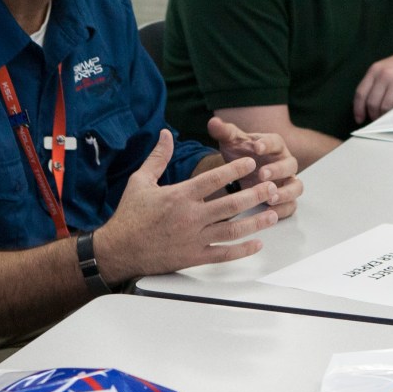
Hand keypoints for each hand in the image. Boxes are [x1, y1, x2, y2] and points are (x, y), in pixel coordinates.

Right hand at [94, 131, 279, 279]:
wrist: (118, 250)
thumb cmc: (129, 216)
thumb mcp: (140, 181)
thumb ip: (157, 158)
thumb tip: (165, 134)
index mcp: (179, 196)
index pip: (213, 179)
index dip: (235, 169)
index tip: (251, 162)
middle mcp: (190, 217)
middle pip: (231, 204)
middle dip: (255, 195)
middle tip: (273, 187)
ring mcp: (193, 239)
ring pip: (232, 230)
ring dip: (256, 222)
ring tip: (274, 214)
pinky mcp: (193, 257)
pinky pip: (223, 255)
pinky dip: (242, 250)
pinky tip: (257, 244)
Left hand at [206, 115, 304, 217]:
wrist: (242, 172)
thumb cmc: (241, 154)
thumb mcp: (231, 142)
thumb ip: (224, 132)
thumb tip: (213, 123)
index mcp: (274, 145)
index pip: (276, 142)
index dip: (268, 144)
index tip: (257, 147)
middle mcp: (285, 163)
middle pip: (290, 165)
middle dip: (277, 170)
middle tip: (262, 175)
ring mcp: (287, 182)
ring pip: (296, 187)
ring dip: (285, 193)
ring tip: (270, 198)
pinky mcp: (286, 199)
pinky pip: (290, 206)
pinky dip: (282, 210)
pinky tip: (269, 213)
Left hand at [353, 45, 392, 124]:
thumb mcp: (387, 67)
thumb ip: (377, 82)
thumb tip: (369, 105)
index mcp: (374, 70)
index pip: (360, 93)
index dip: (358, 109)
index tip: (359, 119)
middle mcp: (383, 75)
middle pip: (372, 103)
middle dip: (373, 116)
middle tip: (378, 120)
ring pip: (385, 107)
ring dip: (385, 117)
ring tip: (389, 118)